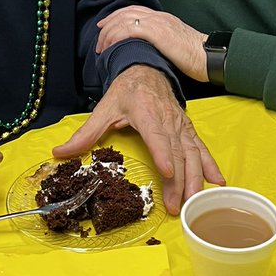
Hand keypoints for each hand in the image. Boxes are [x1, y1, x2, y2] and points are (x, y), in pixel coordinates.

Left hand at [53, 65, 224, 214]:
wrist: (147, 68)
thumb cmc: (126, 89)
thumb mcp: (103, 108)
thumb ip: (84, 133)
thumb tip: (58, 152)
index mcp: (146, 112)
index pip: (156, 135)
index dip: (163, 153)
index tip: (168, 172)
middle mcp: (167, 119)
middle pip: (176, 152)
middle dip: (179, 181)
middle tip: (177, 207)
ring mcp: (181, 124)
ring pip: (192, 153)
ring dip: (195, 179)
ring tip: (195, 202)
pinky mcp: (188, 129)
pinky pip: (201, 148)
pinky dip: (209, 165)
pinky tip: (217, 182)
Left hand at [96, 4, 207, 82]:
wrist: (210, 57)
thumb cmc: (196, 57)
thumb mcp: (176, 45)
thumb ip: (162, 43)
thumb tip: (147, 52)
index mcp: (163, 18)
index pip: (134, 11)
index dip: (116, 16)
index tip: (105, 25)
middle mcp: (158, 17)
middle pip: (125, 13)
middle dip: (108, 24)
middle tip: (99, 37)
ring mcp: (157, 23)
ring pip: (123, 20)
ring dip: (109, 33)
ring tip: (102, 46)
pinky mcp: (157, 32)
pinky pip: (129, 29)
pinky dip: (116, 36)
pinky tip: (111, 46)